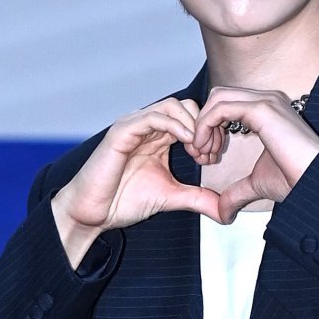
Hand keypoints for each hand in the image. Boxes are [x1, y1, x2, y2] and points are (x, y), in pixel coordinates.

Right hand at [51, 97, 225, 267]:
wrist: (92, 213)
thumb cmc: (123, 202)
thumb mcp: (171, 197)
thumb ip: (197, 198)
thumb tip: (225, 212)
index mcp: (158, 137)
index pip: (191, 118)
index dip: (208, 133)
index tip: (214, 158)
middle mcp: (147, 126)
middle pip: (186, 106)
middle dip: (204, 127)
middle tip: (210, 153)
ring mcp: (134, 125)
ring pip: (172, 106)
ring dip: (193, 125)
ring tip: (199, 150)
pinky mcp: (122, 131)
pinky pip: (154, 117)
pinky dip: (175, 126)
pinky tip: (188, 143)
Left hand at [191, 88, 318, 220]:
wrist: (316, 182)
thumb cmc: (297, 181)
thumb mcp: (257, 184)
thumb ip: (237, 192)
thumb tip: (223, 212)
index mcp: (267, 111)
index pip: (226, 104)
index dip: (210, 128)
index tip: (206, 156)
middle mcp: (266, 100)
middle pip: (218, 96)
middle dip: (203, 123)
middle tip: (201, 153)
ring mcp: (266, 101)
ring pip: (217, 98)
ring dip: (202, 124)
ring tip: (202, 152)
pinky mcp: (262, 109)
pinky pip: (220, 108)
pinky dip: (205, 126)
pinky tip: (205, 148)